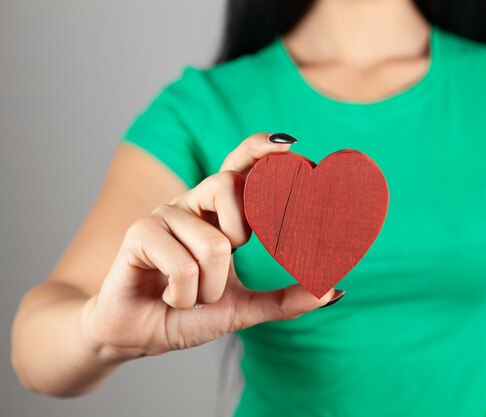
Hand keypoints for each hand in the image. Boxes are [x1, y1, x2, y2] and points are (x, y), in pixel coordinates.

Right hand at [82, 133, 338, 359]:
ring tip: (193, 295)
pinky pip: (184, 266)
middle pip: (227, 184)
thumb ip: (287, 299)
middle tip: (225, 260)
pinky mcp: (139, 234)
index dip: (259, 150)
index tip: (290, 145)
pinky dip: (186, 296)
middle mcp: (190, 204)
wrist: (139, 336)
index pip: (238, 167)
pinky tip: (171, 298)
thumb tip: (334, 291)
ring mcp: (163, 215)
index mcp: (216, 212)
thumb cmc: (188, 312)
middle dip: (238, 232)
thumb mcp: (244, 306)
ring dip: (211, 288)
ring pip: (214, 245)